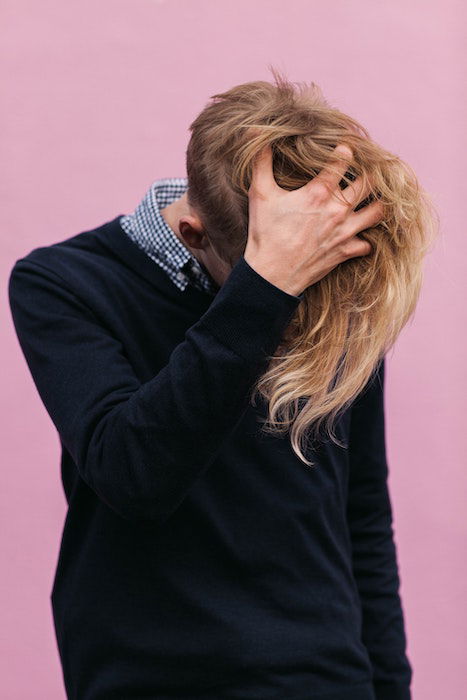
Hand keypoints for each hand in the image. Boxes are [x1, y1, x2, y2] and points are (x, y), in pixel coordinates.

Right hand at [244, 143, 383, 296]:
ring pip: (378, 212)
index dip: (346, 150)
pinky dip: (365, 239)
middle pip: (369, 183)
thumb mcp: (260, 194)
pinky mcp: (346, 251)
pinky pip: (367, 244)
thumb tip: (257, 132)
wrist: (271, 274)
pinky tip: (358, 235)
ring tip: (372, 198)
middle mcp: (338, 209)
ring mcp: (345, 232)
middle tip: (365, 170)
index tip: (345, 148)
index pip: (343, 160)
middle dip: (369, 174)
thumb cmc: (265, 234)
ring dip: (377, 204)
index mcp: (319, 192)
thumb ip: (261, 161)